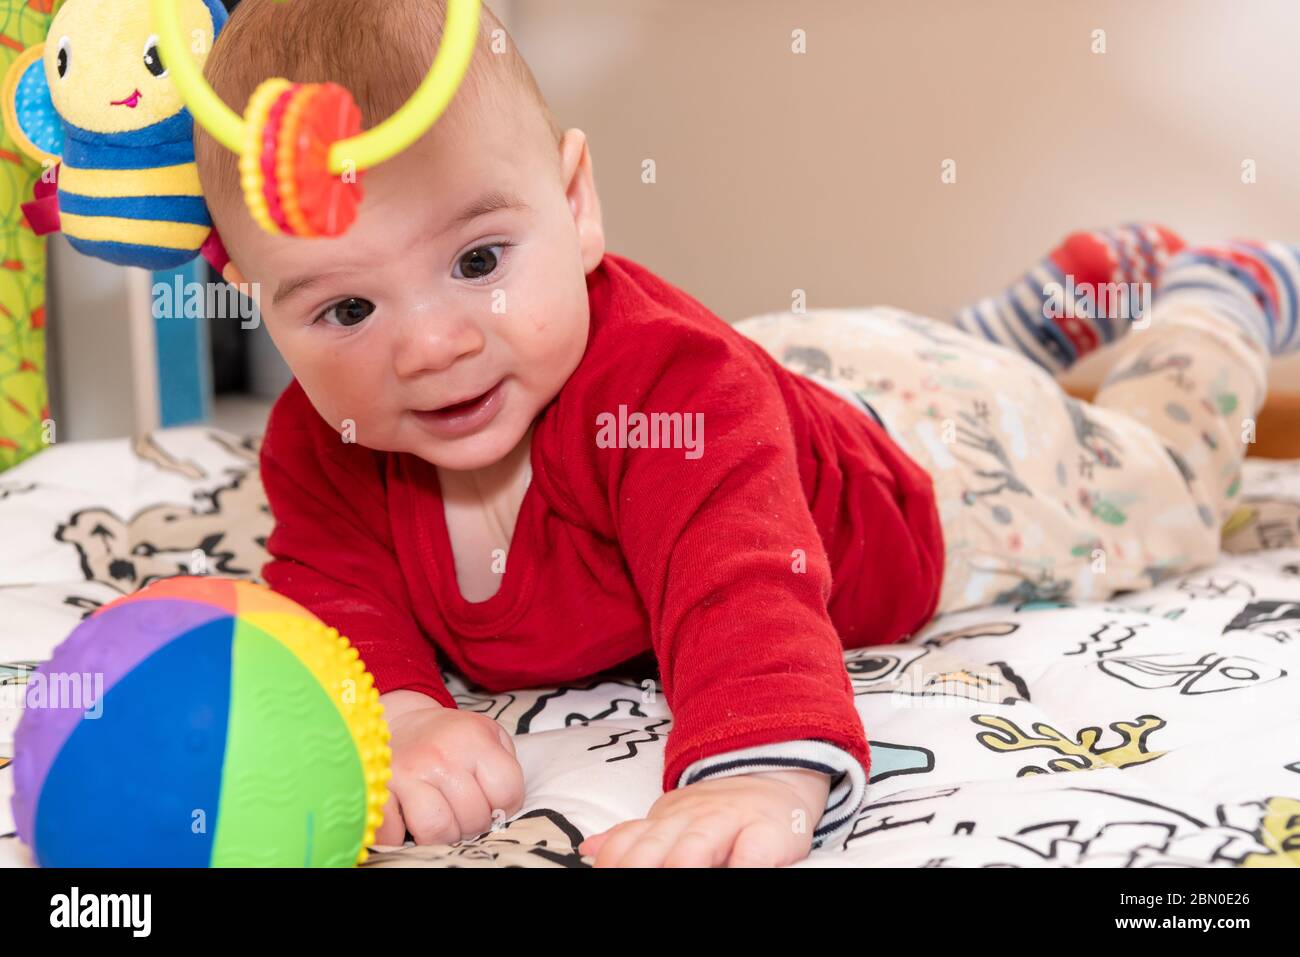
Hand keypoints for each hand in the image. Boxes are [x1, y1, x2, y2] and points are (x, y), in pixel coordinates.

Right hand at [374, 690, 524, 845]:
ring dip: (443, 835)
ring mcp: (407, 773)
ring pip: (436, 830)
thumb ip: (505, 768)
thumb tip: (505, 811)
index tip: (494, 802)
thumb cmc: (451, 737)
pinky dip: (399, 837)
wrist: (402, 721)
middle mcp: (440, 755)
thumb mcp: (489, 735)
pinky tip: (407, 822)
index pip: (507, 791)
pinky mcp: (379, 789)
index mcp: (474, 739)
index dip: (506, 805)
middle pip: (473, 818)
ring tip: (443, 820)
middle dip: (474, 824)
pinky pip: (392, 833)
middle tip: (465, 812)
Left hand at [579, 768, 830, 866]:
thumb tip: (588, 849)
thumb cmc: (717, 816)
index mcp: (664, 820)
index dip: (611, 864)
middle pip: (654, 847)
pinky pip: (752, 852)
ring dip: (681, 867)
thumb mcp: (671, 821)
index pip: (627, 844)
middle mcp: (691, 819)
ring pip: (696, 846)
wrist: (774, 780)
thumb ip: (633, 837)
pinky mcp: (766, 832)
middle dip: (637, 870)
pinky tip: (733, 876)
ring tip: (673, 881)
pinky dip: (740, 867)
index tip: (602, 878)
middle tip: (630, 887)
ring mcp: (728, 823)